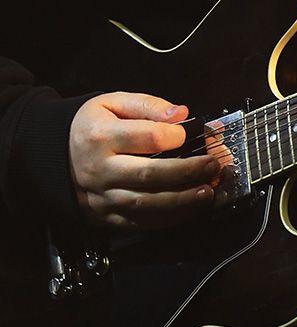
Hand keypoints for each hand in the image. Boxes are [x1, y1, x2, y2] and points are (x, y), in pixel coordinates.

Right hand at [69, 93, 220, 230]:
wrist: (53, 156)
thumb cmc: (92, 127)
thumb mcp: (113, 103)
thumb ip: (148, 106)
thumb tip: (181, 114)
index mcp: (101, 136)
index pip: (147, 138)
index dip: (176, 136)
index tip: (191, 132)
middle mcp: (99, 170)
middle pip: (149, 175)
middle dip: (188, 172)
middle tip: (213, 165)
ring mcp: (101, 197)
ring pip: (145, 204)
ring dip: (182, 200)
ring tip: (208, 191)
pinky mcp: (104, 217)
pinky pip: (138, 223)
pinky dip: (167, 219)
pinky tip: (189, 208)